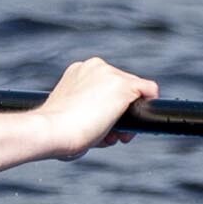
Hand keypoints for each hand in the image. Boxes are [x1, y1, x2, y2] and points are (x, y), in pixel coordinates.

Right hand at [38, 57, 158, 155]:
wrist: (53, 130)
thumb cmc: (56, 131)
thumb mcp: (68, 113)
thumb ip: (84, 111)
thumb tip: (104, 127)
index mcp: (78, 72)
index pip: (103, 87)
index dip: (104, 108)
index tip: (98, 125)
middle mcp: (95, 67)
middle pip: (120, 88)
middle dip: (118, 113)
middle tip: (109, 135)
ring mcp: (111, 75)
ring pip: (133, 93)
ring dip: (127, 116)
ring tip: (112, 136)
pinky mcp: (125, 86)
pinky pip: (149, 90)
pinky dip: (148, 105)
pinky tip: (140, 122)